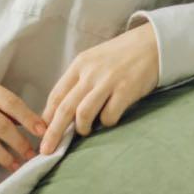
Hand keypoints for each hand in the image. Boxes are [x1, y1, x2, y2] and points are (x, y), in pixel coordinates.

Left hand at [39, 19, 159, 154]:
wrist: (152, 43)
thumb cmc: (121, 56)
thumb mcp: (95, 61)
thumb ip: (79, 82)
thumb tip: (63, 112)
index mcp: (79, 64)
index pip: (55, 95)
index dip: (46, 118)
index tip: (42, 134)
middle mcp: (90, 72)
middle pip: (64, 108)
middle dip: (53, 133)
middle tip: (47, 151)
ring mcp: (108, 81)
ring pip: (83, 114)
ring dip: (81, 129)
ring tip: (86, 131)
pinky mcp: (126, 90)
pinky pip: (108, 116)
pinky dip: (106, 123)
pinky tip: (110, 119)